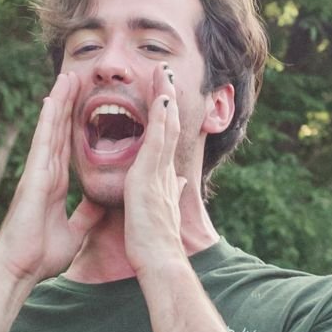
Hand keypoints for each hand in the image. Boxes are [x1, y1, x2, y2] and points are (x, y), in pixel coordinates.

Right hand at [0, 68, 94, 287]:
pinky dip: (47, 121)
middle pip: (59, 130)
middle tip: (76, 76)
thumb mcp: (74, 232)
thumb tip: (99, 202)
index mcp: (56, 185)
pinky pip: (42, 143)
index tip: (83, 101)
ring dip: (58, 102)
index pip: (68, 146)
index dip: (74, 122)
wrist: (20, 269)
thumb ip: (85, 215)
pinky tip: (51, 100)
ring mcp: (38, 172)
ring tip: (67, 76)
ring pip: (51, 130)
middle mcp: (46, 173)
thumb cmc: (40, 254)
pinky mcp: (33, 177)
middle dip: (67, 103)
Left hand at [123, 71, 189, 276]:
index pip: (166, 139)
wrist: (158, 259)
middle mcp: (166, 170)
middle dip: (168, 98)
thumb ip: (172, 192)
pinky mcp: (150, 176)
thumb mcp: (165, 210)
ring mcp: (160, 171)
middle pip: (169, 125)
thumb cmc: (156, 241)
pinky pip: (157, 141)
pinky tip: (162, 100)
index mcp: (164, 177)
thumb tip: (180, 181)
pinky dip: (160, 119)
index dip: (166, 115)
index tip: (165, 95)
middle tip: (166, 72)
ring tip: (164, 73)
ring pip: (166, 127)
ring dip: (166, 98)